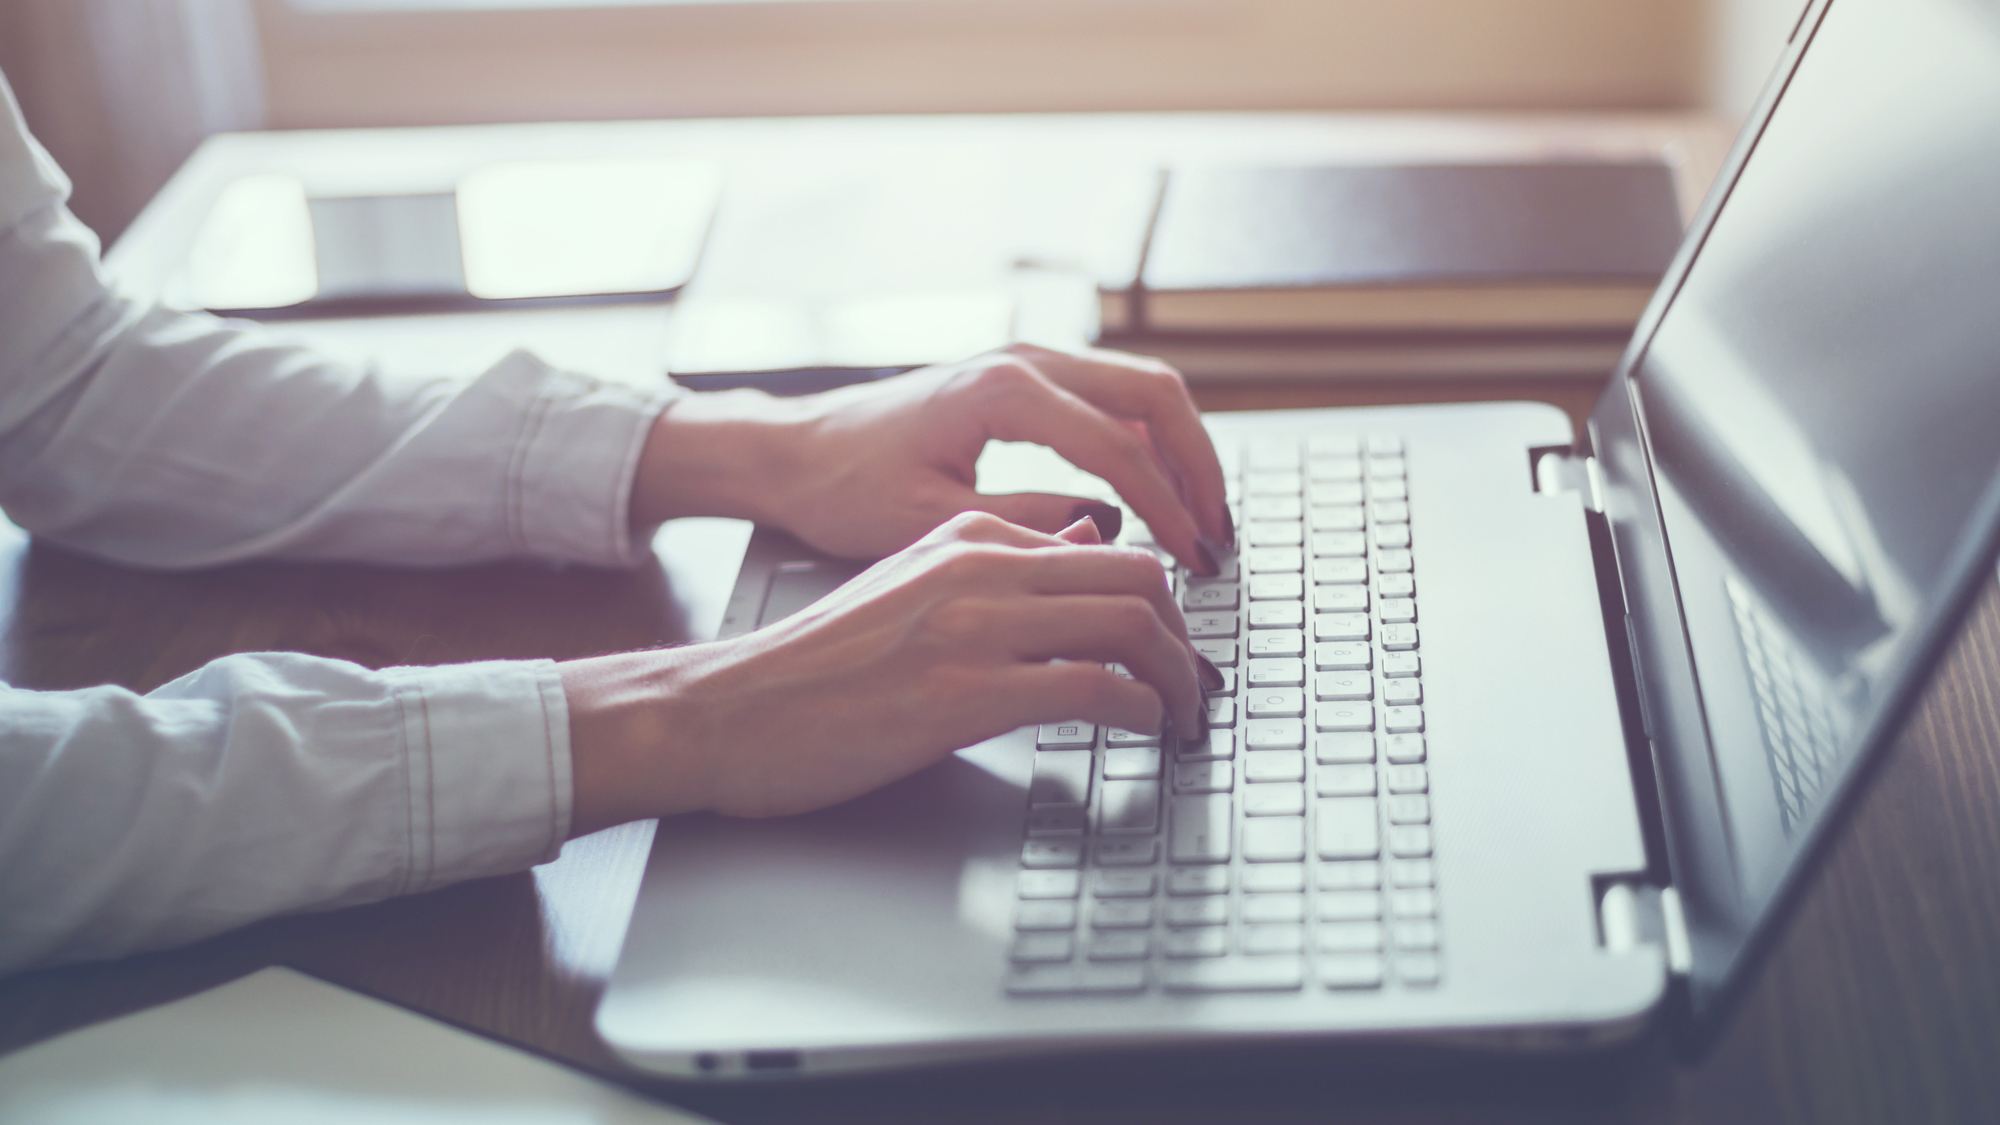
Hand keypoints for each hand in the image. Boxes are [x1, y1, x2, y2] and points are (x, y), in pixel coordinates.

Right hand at [560, 512, 1203, 831]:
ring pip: (1129, 625)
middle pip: (1138, 577)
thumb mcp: (908, 584)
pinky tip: (1141, 732)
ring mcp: (972, 628)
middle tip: (1195, 686)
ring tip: (1183, 718)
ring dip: (1178, 679)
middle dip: (1187, 638)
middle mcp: (978, 567)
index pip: (1108, 547)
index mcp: (967, 536)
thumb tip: (1084, 542)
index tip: (1175, 647)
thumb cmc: (813, 665)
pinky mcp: (963, 695)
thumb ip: (996, 563)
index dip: (1163, 602)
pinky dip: (1139, 711)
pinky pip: (1092, 688)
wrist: (727, 710)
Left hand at [630, 344, 1233, 575]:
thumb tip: (1106, 533)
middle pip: (1156, 396)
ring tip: (1203, 522)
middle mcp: (1025, 360)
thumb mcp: (931, 523)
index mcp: (1003, 392)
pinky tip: (1160, 497)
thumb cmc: (844, 488)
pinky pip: (1115, 399)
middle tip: (1218, 537)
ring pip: (1144, 390)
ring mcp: (1029, 361)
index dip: (1168, 508)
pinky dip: (1152, 442)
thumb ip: (1025, 526)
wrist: (796, 451)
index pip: (1119, 447)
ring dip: (1183, 453)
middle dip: (1199, 469)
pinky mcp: (1027, 379)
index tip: (1194, 560)